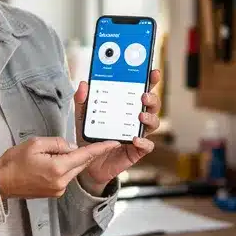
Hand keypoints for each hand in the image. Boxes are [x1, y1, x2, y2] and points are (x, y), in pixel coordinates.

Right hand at [0, 137, 119, 198]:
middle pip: (80, 163)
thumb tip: (73, 147)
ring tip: (48, 155)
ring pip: (73, 170)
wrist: (1, 182)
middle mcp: (61, 182)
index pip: (84, 155)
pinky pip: (65, 177)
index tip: (113, 143)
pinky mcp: (55, 193)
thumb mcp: (35, 144)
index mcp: (57, 168)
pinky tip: (48, 164)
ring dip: (69, 160)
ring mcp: (58, 190)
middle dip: (79, 152)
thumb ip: (58, 143)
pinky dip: (62, 168)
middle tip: (68, 144)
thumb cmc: (14, 162)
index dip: (100, 148)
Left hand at [74, 69, 162, 193]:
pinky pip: (147, 146)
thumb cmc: (91, 137)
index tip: (152, 72)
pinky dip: (143, 142)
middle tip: (143, 95)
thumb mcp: (83, 117)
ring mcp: (138, 134)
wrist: (88, 163)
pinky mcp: (137, 150)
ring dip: (150, 117)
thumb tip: (83, 84)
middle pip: (152, 105)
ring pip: (153, 123)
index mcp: (126, 107)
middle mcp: (135, 119)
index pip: (141, 90)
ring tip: (140, 115)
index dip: (149, 81)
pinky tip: (135, 139)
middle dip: (152, 97)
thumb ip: (82, 101)